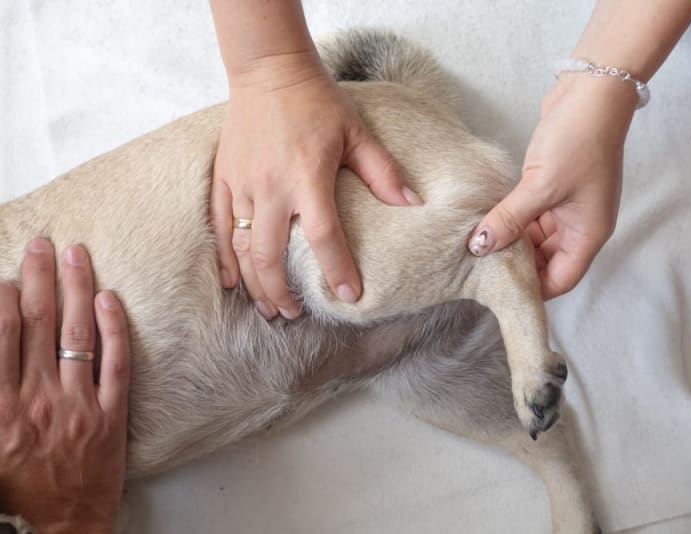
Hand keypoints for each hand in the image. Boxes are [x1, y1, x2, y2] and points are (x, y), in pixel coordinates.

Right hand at [0, 238, 129, 532]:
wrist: (64, 522)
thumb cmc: (16, 486)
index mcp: (0, 408)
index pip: (1, 337)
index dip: (6, 298)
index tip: (10, 274)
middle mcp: (39, 400)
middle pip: (38, 325)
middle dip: (39, 279)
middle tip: (41, 244)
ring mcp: (79, 405)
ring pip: (77, 335)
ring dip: (76, 290)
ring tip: (76, 255)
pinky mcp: (112, 413)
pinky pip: (116, 363)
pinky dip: (114, 329)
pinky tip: (109, 299)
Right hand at [211, 52, 419, 319]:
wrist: (269, 70)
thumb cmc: (317, 101)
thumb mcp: (358, 131)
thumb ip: (383, 172)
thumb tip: (412, 204)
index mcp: (308, 177)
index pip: (324, 236)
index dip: (338, 270)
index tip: (349, 295)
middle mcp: (271, 187)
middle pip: (270, 255)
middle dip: (282, 293)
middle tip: (295, 315)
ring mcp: (242, 185)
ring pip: (242, 248)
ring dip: (256, 284)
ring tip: (270, 309)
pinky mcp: (224, 178)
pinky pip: (218, 227)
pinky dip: (225, 258)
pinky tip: (233, 282)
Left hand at [468, 74, 637, 298]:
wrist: (593, 91)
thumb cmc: (577, 141)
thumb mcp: (540, 186)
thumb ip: (509, 219)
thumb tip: (479, 247)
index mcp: (588, 234)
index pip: (560, 280)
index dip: (532, 289)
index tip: (497, 289)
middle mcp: (579, 226)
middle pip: (546, 261)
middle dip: (515, 263)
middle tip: (477, 266)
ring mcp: (567, 206)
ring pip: (534, 237)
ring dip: (510, 239)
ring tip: (476, 243)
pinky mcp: (553, 187)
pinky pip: (531, 214)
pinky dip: (512, 218)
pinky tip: (486, 218)